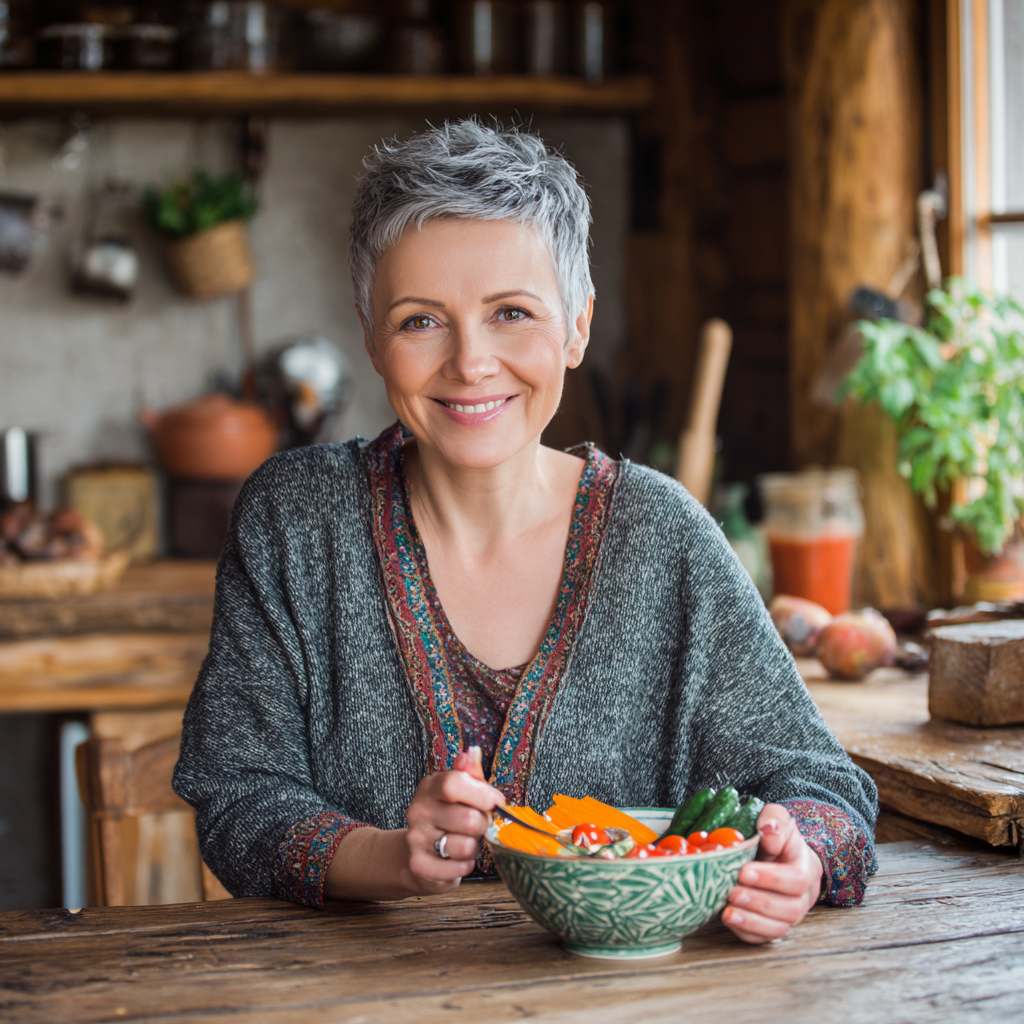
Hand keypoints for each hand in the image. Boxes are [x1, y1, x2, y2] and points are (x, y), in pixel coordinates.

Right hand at [325, 746, 503, 901]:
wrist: (415, 854)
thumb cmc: (446, 818)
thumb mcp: (458, 792)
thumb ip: (468, 773)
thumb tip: (473, 751)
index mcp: (429, 787)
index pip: (455, 783)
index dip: (483, 794)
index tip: (494, 802)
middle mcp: (418, 811)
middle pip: (469, 819)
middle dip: (483, 825)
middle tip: (477, 826)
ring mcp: (416, 839)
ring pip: (466, 846)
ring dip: (473, 848)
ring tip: (463, 842)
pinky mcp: (419, 867)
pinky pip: (459, 869)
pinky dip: (465, 866)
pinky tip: (455, 860)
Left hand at [722, 803, 822, 943]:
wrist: (778, 856)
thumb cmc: (776, 837)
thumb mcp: (777, 819)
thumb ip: (775, 819)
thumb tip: (768, 831)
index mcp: (805, 868)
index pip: (797, 879)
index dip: (772, 879)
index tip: (744, 872)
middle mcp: (802, 897)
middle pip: (790, 909)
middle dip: (759, 903)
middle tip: (733, 892)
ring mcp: (788, 915)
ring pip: (779, 928)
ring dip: (752, 922)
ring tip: (727, 911)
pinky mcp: (772, 926)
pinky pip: (764, 939)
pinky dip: (746, 932)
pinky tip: (730, 920)